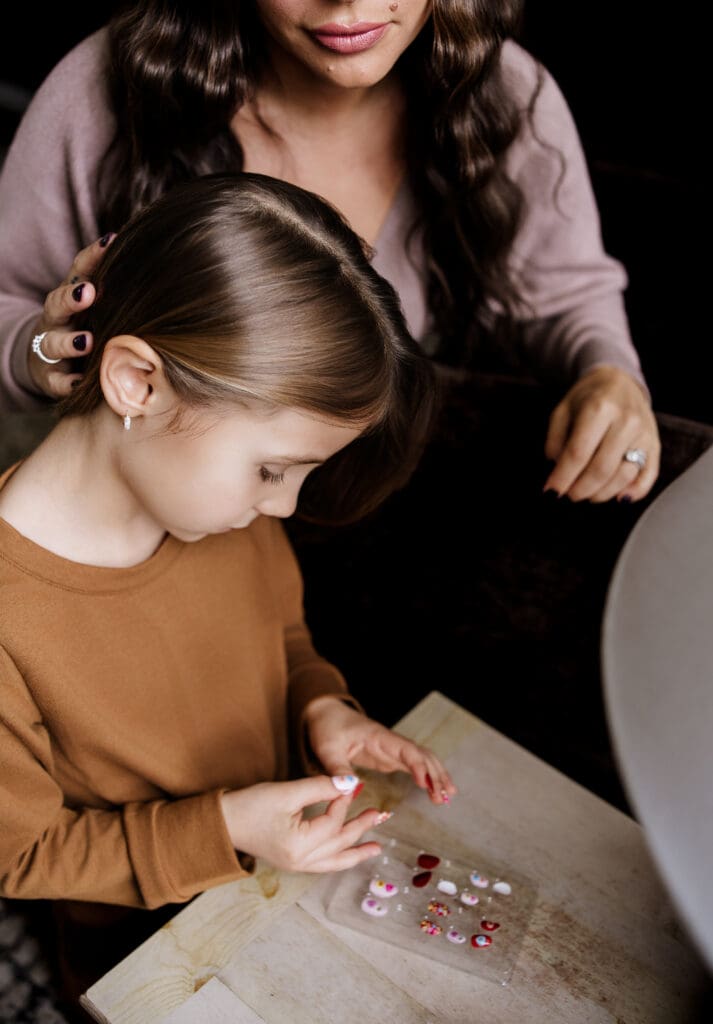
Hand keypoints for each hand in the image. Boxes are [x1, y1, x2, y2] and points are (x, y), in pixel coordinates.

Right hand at [27, 234, 114, 397]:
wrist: (51, 363)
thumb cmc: (87, 327)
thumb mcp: (100, 305)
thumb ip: (120, 287)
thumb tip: (162, 258)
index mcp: (72, 296)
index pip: (79, 271)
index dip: (92, 256)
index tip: (111, 242)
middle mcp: (57, 319)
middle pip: (57, 303)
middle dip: (72, 298)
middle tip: (88, 292)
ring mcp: (50, 347)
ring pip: (52, 342)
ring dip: (68, 342)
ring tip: (88, 341)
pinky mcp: (50, 377)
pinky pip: (55, 380)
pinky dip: (65, 382)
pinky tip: (78, 383)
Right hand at [219, 776, 381, 872]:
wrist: (223, 822)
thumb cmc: (250, 805)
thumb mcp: (286, 792)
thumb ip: (320, 787)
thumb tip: (349, 783)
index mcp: (299, 845)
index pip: (332, 822)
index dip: (343, 800)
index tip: (351, 784)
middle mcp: (300, 861)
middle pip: (339, 844)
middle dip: (361, 828)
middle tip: (381, 814)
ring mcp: (296, 865)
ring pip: (334, 860)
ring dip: (356, 850)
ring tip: (376, 847)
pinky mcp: (292, 861)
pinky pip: (324, 863)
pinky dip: (339, 857)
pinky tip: (349, 852)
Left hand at [304, 697, 456, 805]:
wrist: (326, 714)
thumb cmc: (327, 728)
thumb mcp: (327, 748)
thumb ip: (337, 768)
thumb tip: (350, 788)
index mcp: (379, 737)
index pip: (406, 750)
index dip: (418, 766)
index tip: (425, 785)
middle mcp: (391, 742)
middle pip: (421, 754)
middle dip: (435, 774)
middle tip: (443, 797)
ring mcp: (392, 749)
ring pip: (423, 759)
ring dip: (436, 775)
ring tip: (449, 796)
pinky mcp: (389, 757)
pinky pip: (414, 765)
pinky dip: (427, 777)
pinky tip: (435, 791)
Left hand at [543, 365, 659, 501]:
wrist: (620, 381)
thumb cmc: (588, 398)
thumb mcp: (562, 411)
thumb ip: (555, 441)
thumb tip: (556, 472)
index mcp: (600, 409)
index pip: (578, 453)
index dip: (562, 477)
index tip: (551, 491)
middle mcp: (626, 421)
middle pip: (601, 468)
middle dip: (580, 489)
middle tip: (568, 495)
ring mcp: (644, 434)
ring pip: (624, 476)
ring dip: (602, 493)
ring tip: (586, 495)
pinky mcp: (655, 445)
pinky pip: (648, 476)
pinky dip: (633, 493)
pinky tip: (617, 498)